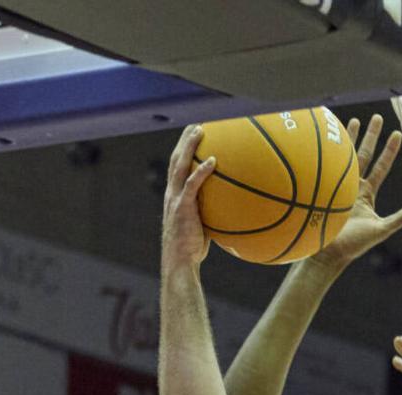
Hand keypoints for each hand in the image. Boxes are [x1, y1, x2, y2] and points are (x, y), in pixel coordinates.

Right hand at [162, 125, 213, 272]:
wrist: (179, 263)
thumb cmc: (191, 251)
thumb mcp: (200, 228)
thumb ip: (208, 214)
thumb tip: (229, 209)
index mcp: (174, 197)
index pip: (176, 168)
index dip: (182, 151)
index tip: (192, 137)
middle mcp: (171, 194)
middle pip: (175, 159)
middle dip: (184, 140)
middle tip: (195, 124)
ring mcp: (175, 200)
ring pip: (179, 166)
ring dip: (189, 146)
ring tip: (200, 130)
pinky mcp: (182, 208)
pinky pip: (192, 185)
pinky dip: (202, 171)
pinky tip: (213, 160)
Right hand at [312, 115, 401, 273]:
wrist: (328, 252)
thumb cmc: (354, 245)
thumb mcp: (380, 231)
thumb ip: (397, 219)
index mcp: (367, 195)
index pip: (381, 167)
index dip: (389, 151)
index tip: (397, 134)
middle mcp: (354, 187)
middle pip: (364, 156)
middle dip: (371, 137)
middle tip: (377, 117)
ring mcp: (338, 186)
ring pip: (346, 157)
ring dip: (350, 139)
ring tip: (354, 120)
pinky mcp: (325, 188)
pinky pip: (328, 165)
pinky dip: (329, 151)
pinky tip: (330, 138)